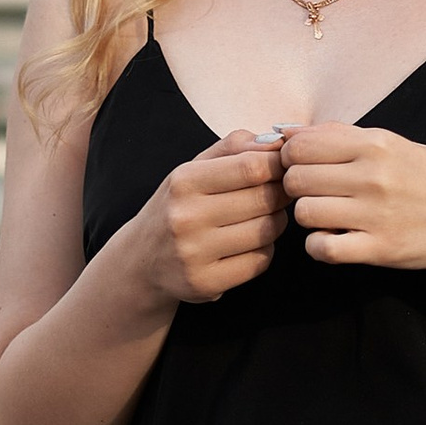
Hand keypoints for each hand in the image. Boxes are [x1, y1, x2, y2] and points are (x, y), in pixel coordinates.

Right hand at [132, 129, 288, 306]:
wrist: (141, 258)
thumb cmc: (179, 205)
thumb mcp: (195, 167)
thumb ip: (235, 147)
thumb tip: (278, 141)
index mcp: (184, 181)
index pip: (252, 166)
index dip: (278, 166)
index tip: (283, 168)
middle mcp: (185, 217)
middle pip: (265, 199)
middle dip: (281, 194)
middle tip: (279, 194)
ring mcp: (194, 254)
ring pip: (267, 231)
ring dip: (275, 222)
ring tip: (262, 217)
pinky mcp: (206, 283)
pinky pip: (261, 261)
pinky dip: (264, 250)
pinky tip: (248, 244)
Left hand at [277, 124, 425, 272]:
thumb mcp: (393, 143)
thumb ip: (341, 136)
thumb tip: (286, 131)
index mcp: (375, 144)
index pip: (300, 145)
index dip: (293, 158)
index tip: (306, 167)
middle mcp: (373, 176)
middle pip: (295, 179)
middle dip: (298, 188)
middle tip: (318, 194)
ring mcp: (376, 214)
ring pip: (304, 213)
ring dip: (310, 218)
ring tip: (330, 217)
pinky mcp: (380, 249)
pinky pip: (322, 249)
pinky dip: (320, 247)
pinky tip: (335, 240)